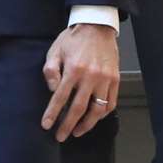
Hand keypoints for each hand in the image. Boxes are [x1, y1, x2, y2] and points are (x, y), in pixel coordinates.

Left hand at [41, 24, 119, 141]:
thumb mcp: (55, 51)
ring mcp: (106, 79)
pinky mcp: (115, 79)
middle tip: (60, 136)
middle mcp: (91, 77)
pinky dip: (102, 114)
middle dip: (68, 125)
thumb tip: (53, 91)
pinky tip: (94, 118)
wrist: (97, 27)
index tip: (46, 125)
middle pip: (78, 108)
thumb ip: (50, 71)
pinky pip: (111, 102)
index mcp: (73, 70)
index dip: (52, 114)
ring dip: (87, 124)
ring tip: (77, 132)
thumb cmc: (73, 39)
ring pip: (97, 109)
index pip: (60, 98)